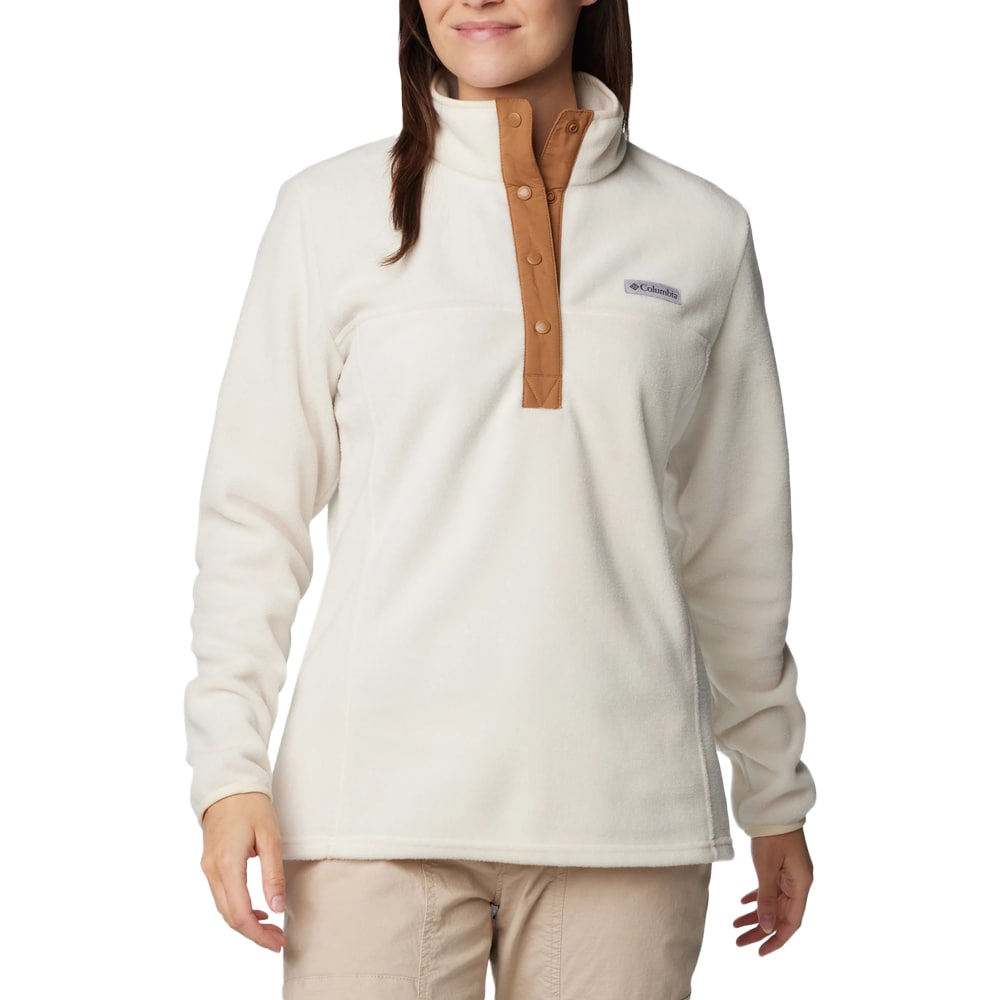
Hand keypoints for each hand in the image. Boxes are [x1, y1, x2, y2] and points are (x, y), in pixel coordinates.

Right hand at [200, 791, 286, 952]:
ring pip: (224, 909)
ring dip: (246, 924)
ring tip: (271, 929)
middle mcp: (212, 871)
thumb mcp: (270, 837)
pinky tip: (257, 910)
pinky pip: (222, 896)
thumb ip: (273, 874)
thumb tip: (277, 908)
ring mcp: (207, 868)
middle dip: (254, 935)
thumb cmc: (252, 806)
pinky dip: (238, 909)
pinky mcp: (210, 864)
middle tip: (278, 940)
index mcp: (227, 865)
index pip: (240, 914)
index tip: (277, 943)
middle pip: (229, 917)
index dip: (258, 935)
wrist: (228, 784)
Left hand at [734, 827, 813, 955]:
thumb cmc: (772, 835)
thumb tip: (766, 928)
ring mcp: (790, 875)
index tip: (759, 952)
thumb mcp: (766, 868)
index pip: (791, 922)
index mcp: (801, 885)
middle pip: (780, 915)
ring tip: (735, 925)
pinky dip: (757, 898)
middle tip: (739, 941)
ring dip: (756, 915)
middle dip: (760, 930)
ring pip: (773, 903)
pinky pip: (770, 890)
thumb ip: (766, 899)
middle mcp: (798, 883)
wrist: (774, 808)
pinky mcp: (781, 867)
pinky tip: (742, 904)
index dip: (777, 939)